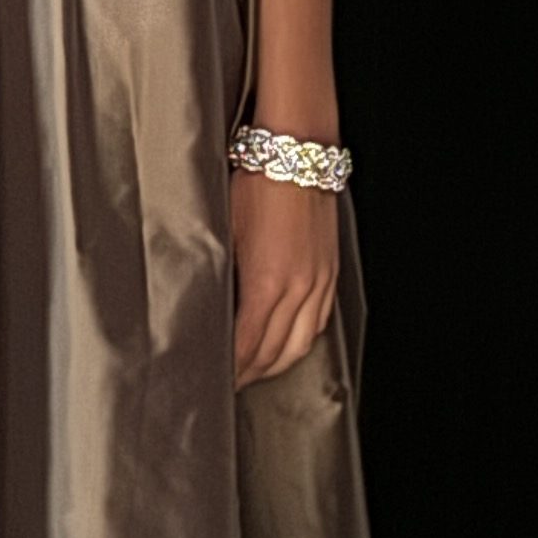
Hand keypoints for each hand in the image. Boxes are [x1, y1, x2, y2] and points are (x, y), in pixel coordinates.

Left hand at [230, 168, 339, 386]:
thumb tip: (207, 309)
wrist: (296, 155)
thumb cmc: (255, 184)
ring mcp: (319, 282)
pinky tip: (287, 346)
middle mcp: (298, 289)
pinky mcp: (329, 273)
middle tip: (229, 383)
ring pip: (300, 344)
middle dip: (250, 373)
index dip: (231, 368)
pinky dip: (300, 342)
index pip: (247, 344)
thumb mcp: (225, 232)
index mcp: (266, 283)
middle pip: (273, 352)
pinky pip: (318, 323)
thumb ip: (222, 276)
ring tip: (255, 372)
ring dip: (276, 364)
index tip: (214, 378)